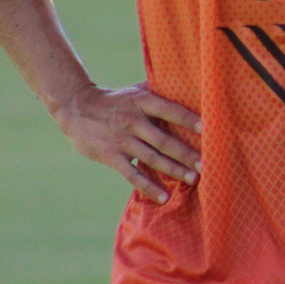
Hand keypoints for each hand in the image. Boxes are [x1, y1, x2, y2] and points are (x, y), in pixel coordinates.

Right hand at [57, 82, 201, 204]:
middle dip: (186, 153)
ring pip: (152, 158)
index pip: (169, 110)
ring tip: (193, 179)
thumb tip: (189, 87)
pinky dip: (148, 186)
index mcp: (142, 102)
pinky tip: (163, 197)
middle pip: (164, 140)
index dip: (188, 119)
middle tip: (206, 165)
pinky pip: (132, 174)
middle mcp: (133, 120)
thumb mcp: (136, 91)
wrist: (76, 107)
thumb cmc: (116, 100)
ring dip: (173, 170)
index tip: (208, 129)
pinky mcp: (110, 155)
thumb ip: (159, 91)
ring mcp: (121, 139)